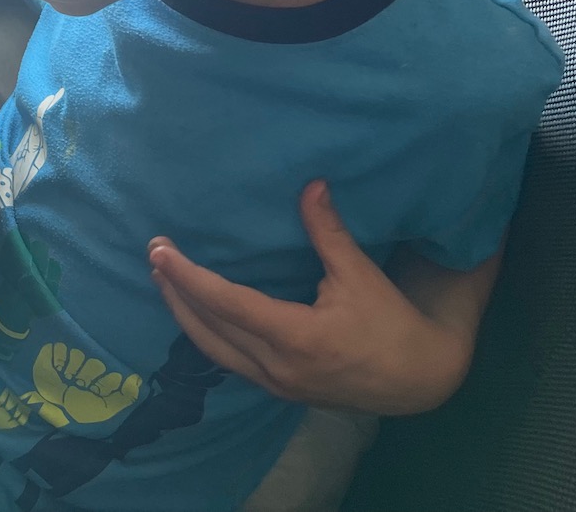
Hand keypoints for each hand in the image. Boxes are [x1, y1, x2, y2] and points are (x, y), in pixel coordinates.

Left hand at [148, 180, 487, 414]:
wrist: (421, 381)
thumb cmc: (391, 324)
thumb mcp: (361, 275)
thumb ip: (328, 231)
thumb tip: (311, 184)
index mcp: (295, 338)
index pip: (226, 305)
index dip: (188, 277)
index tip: (160, 252)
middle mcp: (277, 367)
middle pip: (208, 329)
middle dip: (176, 292)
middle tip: (153, 256)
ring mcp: (276, 384)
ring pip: (214, 351)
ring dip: (185, 316)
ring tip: (162, 282)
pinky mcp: (280, 390)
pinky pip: (230, 362)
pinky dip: (206, 335)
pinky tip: (194, 314)